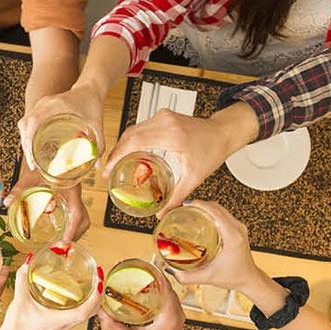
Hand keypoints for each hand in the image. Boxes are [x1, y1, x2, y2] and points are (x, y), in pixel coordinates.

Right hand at [0, 260, 101, 329]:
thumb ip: (23, 277)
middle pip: (92, 311)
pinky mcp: (63, 324)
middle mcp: (66, 324)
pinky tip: (80, 291)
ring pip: (88, 314)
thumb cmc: (17, 324)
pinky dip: (85, 302)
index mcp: (58, 320)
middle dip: (99, 293)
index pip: (84, 311)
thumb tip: (30, 259)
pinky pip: (80, 313)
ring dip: (94, 298)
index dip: (95, 297)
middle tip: (99, 276)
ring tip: (93, 281)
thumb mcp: (19, 298)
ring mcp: (66, 326)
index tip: (99, 281)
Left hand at [5, 164, 89, 241]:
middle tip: (62, 246)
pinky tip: (62, 231)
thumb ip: (19, 189)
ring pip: (83, 218)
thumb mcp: (31, 176)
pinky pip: (78, 214)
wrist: (54, 152)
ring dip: (75, 231)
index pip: (77, 213)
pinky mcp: (73, 197)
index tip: (65, 241)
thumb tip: (6, 202)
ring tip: (62, 242)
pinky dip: (73, 225)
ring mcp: (76, 196)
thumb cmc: (44, 162)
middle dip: (75, 234)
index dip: (72, 229)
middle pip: (84, 220)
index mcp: (70, 189)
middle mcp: (76, 193)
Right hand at [18, 82, 104, 174]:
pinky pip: (28, 121)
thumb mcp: (97, 123)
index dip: (29, 140)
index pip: (34, 121)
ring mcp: (41, 104)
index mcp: (57, 105)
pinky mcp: (41, 107)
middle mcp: (46, 103)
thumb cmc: (93, 103)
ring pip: (24, 123)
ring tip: (32, 158)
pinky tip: (33, 148)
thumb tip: (97, 165)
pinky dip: (28, 135)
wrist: (90, 88)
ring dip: (25, 141)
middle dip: (26, 145)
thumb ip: (99, 143)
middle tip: (32, 164)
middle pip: (25, 124)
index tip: (32, 158)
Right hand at [97, 274, 184, 329]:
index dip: (155, 274)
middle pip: (167, 286)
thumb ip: (112, 326)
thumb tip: (100, 311)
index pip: (166, 287)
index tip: (143, 265)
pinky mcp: (173, 319)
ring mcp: (177, 316)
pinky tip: (145, 289)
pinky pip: (167, 299)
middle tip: (137, 267)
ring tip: (140, 275)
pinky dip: (158, 292)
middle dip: (153, 276)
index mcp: (170, 317)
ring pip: (168, 292)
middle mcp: (177, 314)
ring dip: (156, 283)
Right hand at [103, 104, 258, 217]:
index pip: (135, 142)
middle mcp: (165, 121)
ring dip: (122, 145)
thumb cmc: (212, 150)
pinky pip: (141, 127)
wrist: (222, 133)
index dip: (117, 156)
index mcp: (172, 135)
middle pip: (129, 135)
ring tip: (115, 163)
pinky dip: (131, 140)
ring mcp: (163, 116)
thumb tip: (161, 212)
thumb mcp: (194, 177)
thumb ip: (177, 196)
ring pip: (133, 129)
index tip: (108, 169)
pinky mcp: (163, 116)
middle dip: (115, 152)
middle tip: (107, 170)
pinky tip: (128, 153)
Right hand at [171, 201, 263, 292]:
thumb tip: (170, 270)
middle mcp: (237, 229)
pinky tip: (201, 217)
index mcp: (232, 236)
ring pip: (221, 209)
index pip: (215, 212)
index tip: (185, 204)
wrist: (249, 279)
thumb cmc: (235, 277)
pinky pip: (223, 214)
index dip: (199, 204)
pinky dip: (211, 212)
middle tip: (183, 207)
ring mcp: (239, 227)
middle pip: (217, 207)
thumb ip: (187, 277)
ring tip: (190, 210)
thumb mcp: (208, 278)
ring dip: (206, 206)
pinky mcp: (238, 229)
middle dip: (199, 203)